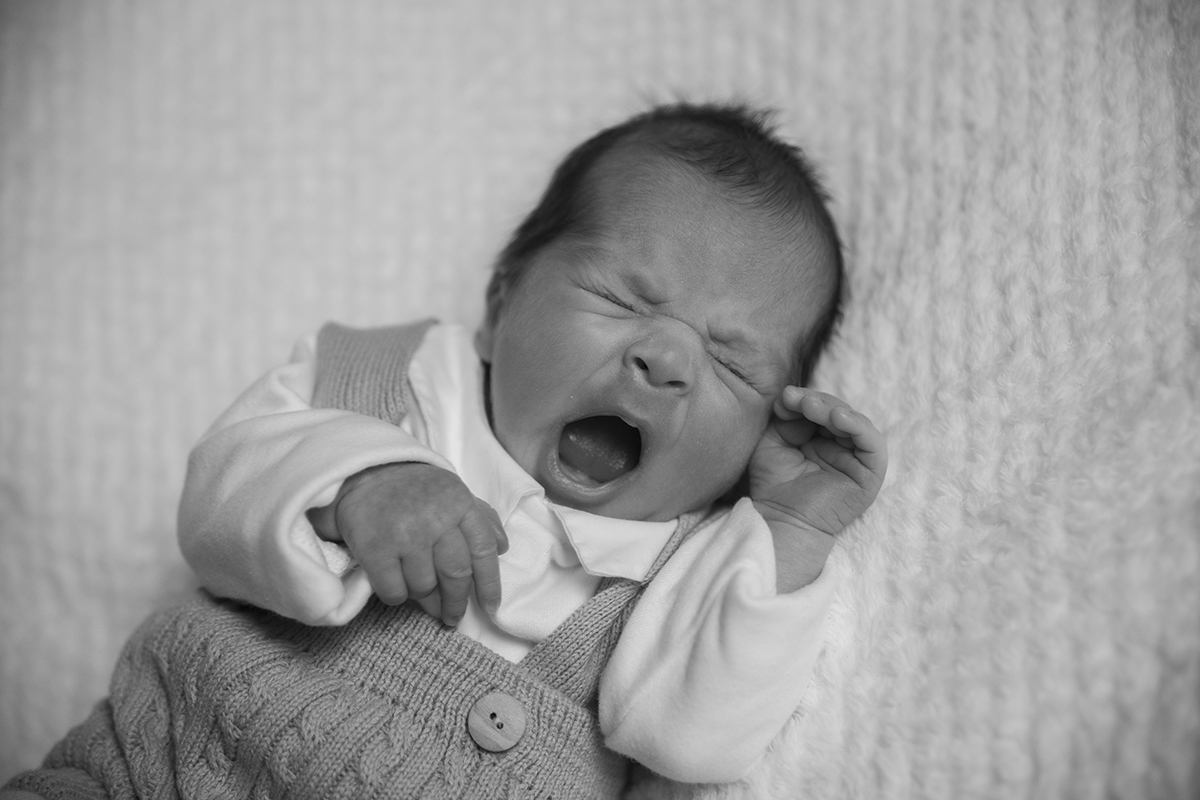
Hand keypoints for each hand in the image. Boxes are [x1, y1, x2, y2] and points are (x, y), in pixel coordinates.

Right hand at [307, 462, 507, 625]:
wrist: (364, 472)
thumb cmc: (414, 488)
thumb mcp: (453, 492)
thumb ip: (480, 517)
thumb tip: (502, 547)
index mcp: (460, 503)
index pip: (483, 551)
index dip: (490, 585)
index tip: (491, 608)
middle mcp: (436, 519)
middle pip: (456, 576)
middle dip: (456, 603)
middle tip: (453, 616)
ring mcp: (406, 534)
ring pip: (424, 587)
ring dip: (423, 597)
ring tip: (419, 592)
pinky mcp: (376, 548)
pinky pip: (395, 591)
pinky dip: (397, 596)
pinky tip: (396, 587)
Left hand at [750, 386, 886, 539]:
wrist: (779, 520)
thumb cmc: (773, 485)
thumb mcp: (774, 441)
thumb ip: (786, 417)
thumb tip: (793, 396)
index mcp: (821, 440)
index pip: (822, 409)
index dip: (806, 399)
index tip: (785, 397)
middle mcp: (842, 448)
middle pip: (839, 412)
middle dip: (818, 402)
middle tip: (796, 399)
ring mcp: (857, 461)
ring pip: (856, 423)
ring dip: (834, 409)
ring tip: (810, 406)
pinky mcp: (870, 475)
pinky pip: (873, 445)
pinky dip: (858, 426)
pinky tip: (838, 418)